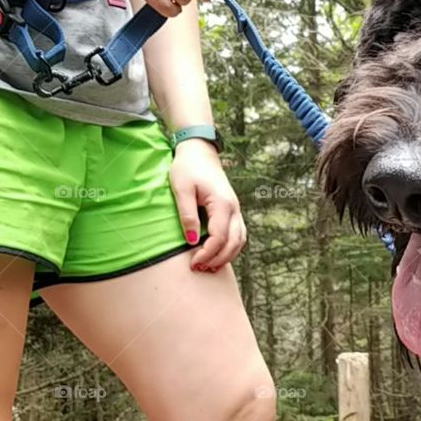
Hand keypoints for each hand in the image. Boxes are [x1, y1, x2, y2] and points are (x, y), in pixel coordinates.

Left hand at [169, 140, 245, 270]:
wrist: (199, 152)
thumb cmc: (188, 168)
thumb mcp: (181, 189)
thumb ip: (187, 215)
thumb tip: (192, 241)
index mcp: (222, 204)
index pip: (219, 237)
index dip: (207, 254)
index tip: (193, 263)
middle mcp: (234, 209)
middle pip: (233, 243)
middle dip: (217, 259)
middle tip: (199, 269)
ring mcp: (236, 210)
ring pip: (239, 241)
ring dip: (226, 256)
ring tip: (208, 266)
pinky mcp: (233, 211)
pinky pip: (238, 235)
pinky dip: (230, 248)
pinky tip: (216, 255)